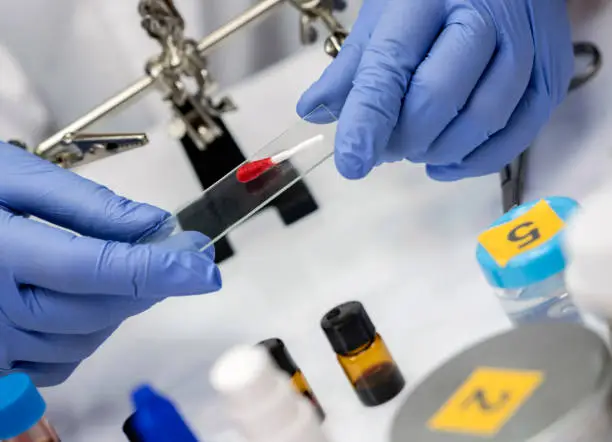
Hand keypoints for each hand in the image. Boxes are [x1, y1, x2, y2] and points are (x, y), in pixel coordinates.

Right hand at [0, 143, 221, 385]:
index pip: (102, 269)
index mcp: (1, 253)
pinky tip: (81, 299)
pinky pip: (61, 360)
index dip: (162, 269)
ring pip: (88, 337)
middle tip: (177, 255)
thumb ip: (87, 205)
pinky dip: (88, 332)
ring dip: (121, 305)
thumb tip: (151, 224)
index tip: (203, 268)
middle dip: (149, 281)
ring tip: (116, 266)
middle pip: (102, 308)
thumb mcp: (15, 177)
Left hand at [297, 0, 573, 180]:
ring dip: (438, 151)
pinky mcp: (552, 74)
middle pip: (439, 98)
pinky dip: (476, 162)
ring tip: (414, 148)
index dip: (368, 120)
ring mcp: (528, 44)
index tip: (351, 163)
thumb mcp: (387, 13)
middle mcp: (487, 16)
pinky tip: (444, 164)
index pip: (391, 66)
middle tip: (385, 146)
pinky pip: (518, 133)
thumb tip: (313, 111)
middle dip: (404, 138)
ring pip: (482, 120)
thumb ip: (353, 65)